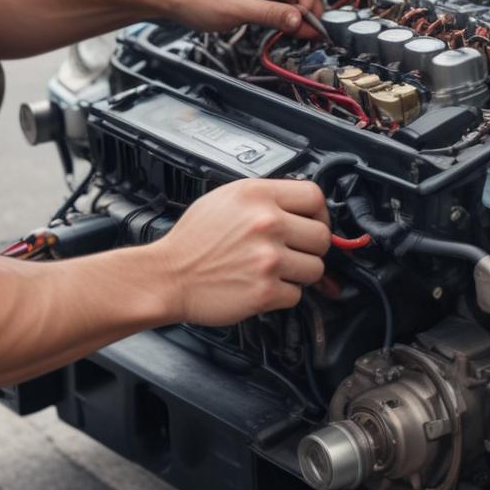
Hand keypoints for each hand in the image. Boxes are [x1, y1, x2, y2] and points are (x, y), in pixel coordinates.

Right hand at [155, 179, 329, 325]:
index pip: (315, 196)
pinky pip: (297, 294)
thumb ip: (266, 198)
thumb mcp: (226, 198)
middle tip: (293, 251)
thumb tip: (305, 210)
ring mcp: (268, 258)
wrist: (167, 277)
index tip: (313, 222)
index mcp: (257, 195)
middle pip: (322, 236)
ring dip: (300, 273)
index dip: (319, 212)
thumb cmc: (193, 240)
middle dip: (310, 247)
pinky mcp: (265, 291)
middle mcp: (266, 223)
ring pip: (316, 268)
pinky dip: (283, 294)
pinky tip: (262, 285)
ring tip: (275, 270)